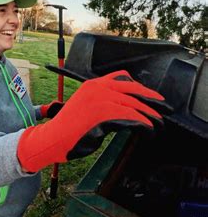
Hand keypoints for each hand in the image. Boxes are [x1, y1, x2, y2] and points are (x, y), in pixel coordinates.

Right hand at [17, 70, 166, 172]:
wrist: (53, 138)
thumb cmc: (68, 129)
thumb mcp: (85, 108)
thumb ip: (102, 104)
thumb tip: (125, 110)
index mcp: (92, 84)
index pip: (122, 78)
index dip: (139, 87)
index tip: (149, 95)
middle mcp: (97, 87)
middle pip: (132, 88)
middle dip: (150, 98)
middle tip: (163, 107)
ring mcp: (100, 98)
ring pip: (134, 103)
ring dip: (149, 114)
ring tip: (157, 123)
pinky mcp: (104, 112)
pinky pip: (131, 116)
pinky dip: (143, 123)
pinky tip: (148, 129)